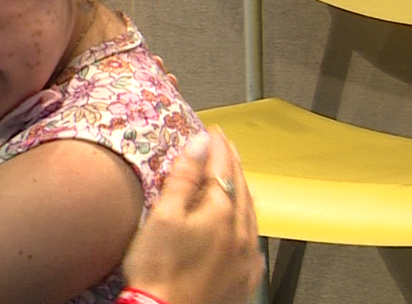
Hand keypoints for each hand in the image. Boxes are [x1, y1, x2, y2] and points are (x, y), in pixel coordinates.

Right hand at [123, 128, 263, 303]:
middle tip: (225, 145)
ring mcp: (246, 258)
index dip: (217, 147)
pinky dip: (247, 219)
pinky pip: (253, 239)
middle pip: (240, 187)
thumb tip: (200, 144)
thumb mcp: (163, 215)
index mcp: (221, 214)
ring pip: (251, 212)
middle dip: (232, 163)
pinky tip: (242, 220)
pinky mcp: (245, 278)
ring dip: (242, 188)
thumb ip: (184, 176)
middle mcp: (241, 233)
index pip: (223, 169)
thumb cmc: (159, 271)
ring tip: (235, 174)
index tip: (213, 132)